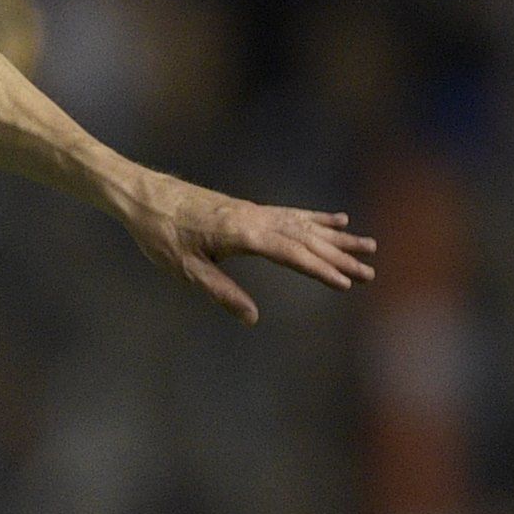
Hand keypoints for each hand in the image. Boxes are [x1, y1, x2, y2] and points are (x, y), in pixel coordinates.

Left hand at [113, 171, 377, 321]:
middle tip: (370, 272)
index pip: (291, 253)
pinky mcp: (248, 209)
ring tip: (368, 246)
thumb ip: (220, 292)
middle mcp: (255, 218)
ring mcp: (254, 210)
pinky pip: (291, 214)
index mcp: (242, 233)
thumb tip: (252, 318)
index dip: (319, 269)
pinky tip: (336, 221)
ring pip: (304, 225)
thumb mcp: (184, 269)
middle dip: (339, 257)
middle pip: (305, 239)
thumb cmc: (159, 233)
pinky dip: (316, 218)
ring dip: (336, 238)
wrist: (144, 195)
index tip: (346, 282)